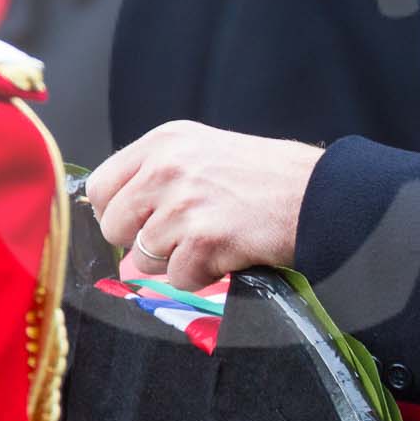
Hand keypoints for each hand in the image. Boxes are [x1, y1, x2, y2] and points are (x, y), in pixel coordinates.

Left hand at [85, 121, 324, 291]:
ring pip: (144, 258)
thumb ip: (156, 175)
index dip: (116, 214)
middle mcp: (167, 166)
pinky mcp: (205, 237)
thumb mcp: (203, 152)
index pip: (101, 186)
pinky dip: (202, 276)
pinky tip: (227, 254)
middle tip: (179, 238)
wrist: (318, 195)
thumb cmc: (265, 178)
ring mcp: (184, 202)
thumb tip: (114, 215)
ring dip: (177, 261)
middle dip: (141, 243)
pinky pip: (179, 278)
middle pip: (114, 226)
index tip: (137, 224)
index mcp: (164, 141)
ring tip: (213, 241)